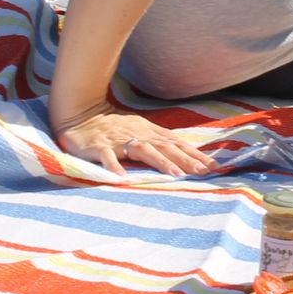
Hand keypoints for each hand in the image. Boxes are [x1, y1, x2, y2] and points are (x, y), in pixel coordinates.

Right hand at [52, 103, 215, 176]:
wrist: (79, 114)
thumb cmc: (112, 127)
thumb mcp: (139, 130)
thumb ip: (159, 141)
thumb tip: (185, 153)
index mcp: (148, 131)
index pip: (176, 143)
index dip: (194, 154)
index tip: (213, 166)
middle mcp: (137, 134)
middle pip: (165, 146)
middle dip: (185, 159)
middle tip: (203, 172)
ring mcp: (117, 140)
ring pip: (143, 150)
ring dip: (160, 162)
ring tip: (175, 175)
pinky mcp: (98, 146)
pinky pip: (106, 157)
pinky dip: (114, 167)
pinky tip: (121, 178)